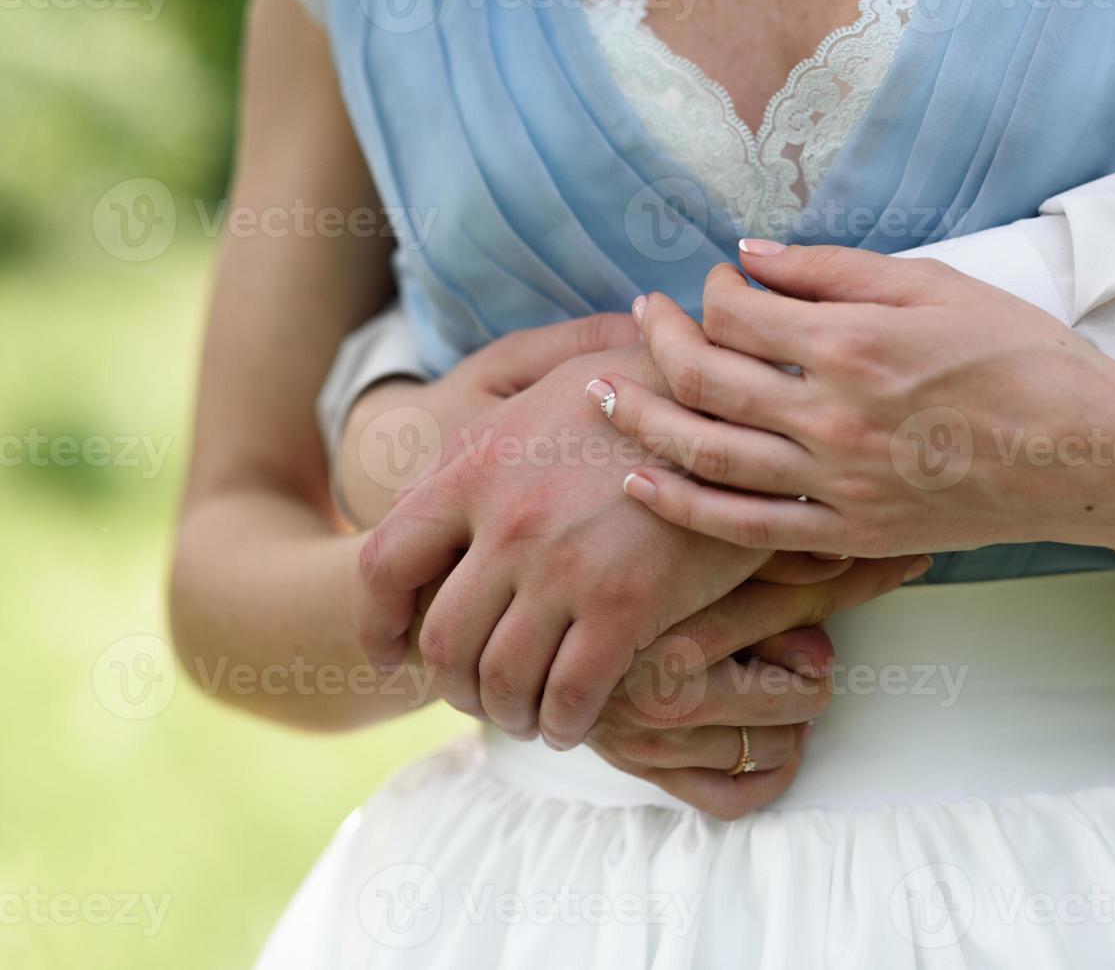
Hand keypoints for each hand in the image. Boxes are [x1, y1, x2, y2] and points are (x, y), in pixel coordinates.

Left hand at [351, 343, 853, 749]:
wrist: (736, 403)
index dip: (376, 623)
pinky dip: (564, 722)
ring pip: (501, 678)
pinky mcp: (626, 603)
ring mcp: (563, 566)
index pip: (384, 562)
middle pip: (442, 640)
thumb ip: (478, 448)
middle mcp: (507, 522)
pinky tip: (574, 722)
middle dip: (451, 685)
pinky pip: (571, 693)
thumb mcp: (542, 393)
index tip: (389, 656)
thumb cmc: (644, 393)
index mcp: (475, 468)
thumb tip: (419, 499)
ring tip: (527, 716)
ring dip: (507, 712)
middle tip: (478, 697)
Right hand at [589, 555, 929, 818]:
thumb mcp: (694, 540)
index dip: (867, 574)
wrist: (507, 591)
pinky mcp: (639, 767)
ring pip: (775, 745)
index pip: (808, 603)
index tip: (910, 557)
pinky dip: (765, 771)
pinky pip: (732, 795)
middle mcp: (657, 690)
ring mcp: (647, 736)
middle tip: (797, 642)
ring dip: (787, 716)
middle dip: (813, 664)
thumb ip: (778, 553)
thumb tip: (880, 550)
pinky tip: (764, 733)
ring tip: (768, 678)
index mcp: (675, 622)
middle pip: (804, 691)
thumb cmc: (612, 549)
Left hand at [594, 242, 1114, 557]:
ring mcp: (837, 483)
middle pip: (706, 379)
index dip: (711, 292)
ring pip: (709, 454)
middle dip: (659, 340)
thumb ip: (833, 269)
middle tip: (640, 318)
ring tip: (600, 394)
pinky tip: (639, 484)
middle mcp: (833, 416)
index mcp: (854, 343)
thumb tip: (749, 254)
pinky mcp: (849, 533)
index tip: (713, 285)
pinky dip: (684, 507)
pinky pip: (746, 528)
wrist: (1084, 455)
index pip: (738, 313)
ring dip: (643, 420)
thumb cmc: (1021, 358)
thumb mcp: (935, 285)